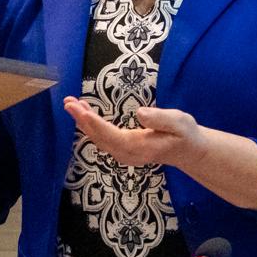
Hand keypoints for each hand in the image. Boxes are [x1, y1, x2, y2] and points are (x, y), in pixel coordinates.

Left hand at [64, 98, 204, 169]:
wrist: (188, 151)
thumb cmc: (184, 134)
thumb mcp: (179, 123)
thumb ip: (160, 119)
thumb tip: (140, 113)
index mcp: (139, 146)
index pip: (111, 135)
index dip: (94, 123)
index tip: (80, 110)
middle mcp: (127, 153)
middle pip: (99, 137)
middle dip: (82, 120)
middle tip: (68, 102)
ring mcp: (124, 154)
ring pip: (98, 138)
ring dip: (84, 122)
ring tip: (72, 104)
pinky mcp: (122, 150)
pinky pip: (102, 138)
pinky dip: (91, 126)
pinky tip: (85, 114)